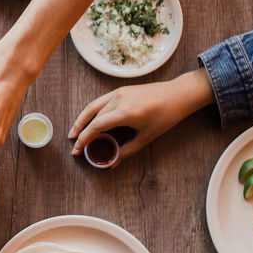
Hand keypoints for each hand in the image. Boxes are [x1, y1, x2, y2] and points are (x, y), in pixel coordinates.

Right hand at [69, 69, 214, 166]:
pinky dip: (91, 111)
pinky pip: (100, 101)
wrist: (178, 95)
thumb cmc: (166, 116)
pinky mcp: (121, 89)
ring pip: (93, 106)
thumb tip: (113, 163)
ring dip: (81, 119)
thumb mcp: (147, 137)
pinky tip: (88, 120)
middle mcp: (119, 99)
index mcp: (126, 112)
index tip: (77, 149)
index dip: (85, 138)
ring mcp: (119, 92)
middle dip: (81, 131)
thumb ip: (128, 150)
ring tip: (74, 132)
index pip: (97, 125)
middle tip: (74, 145)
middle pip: (92, 116)